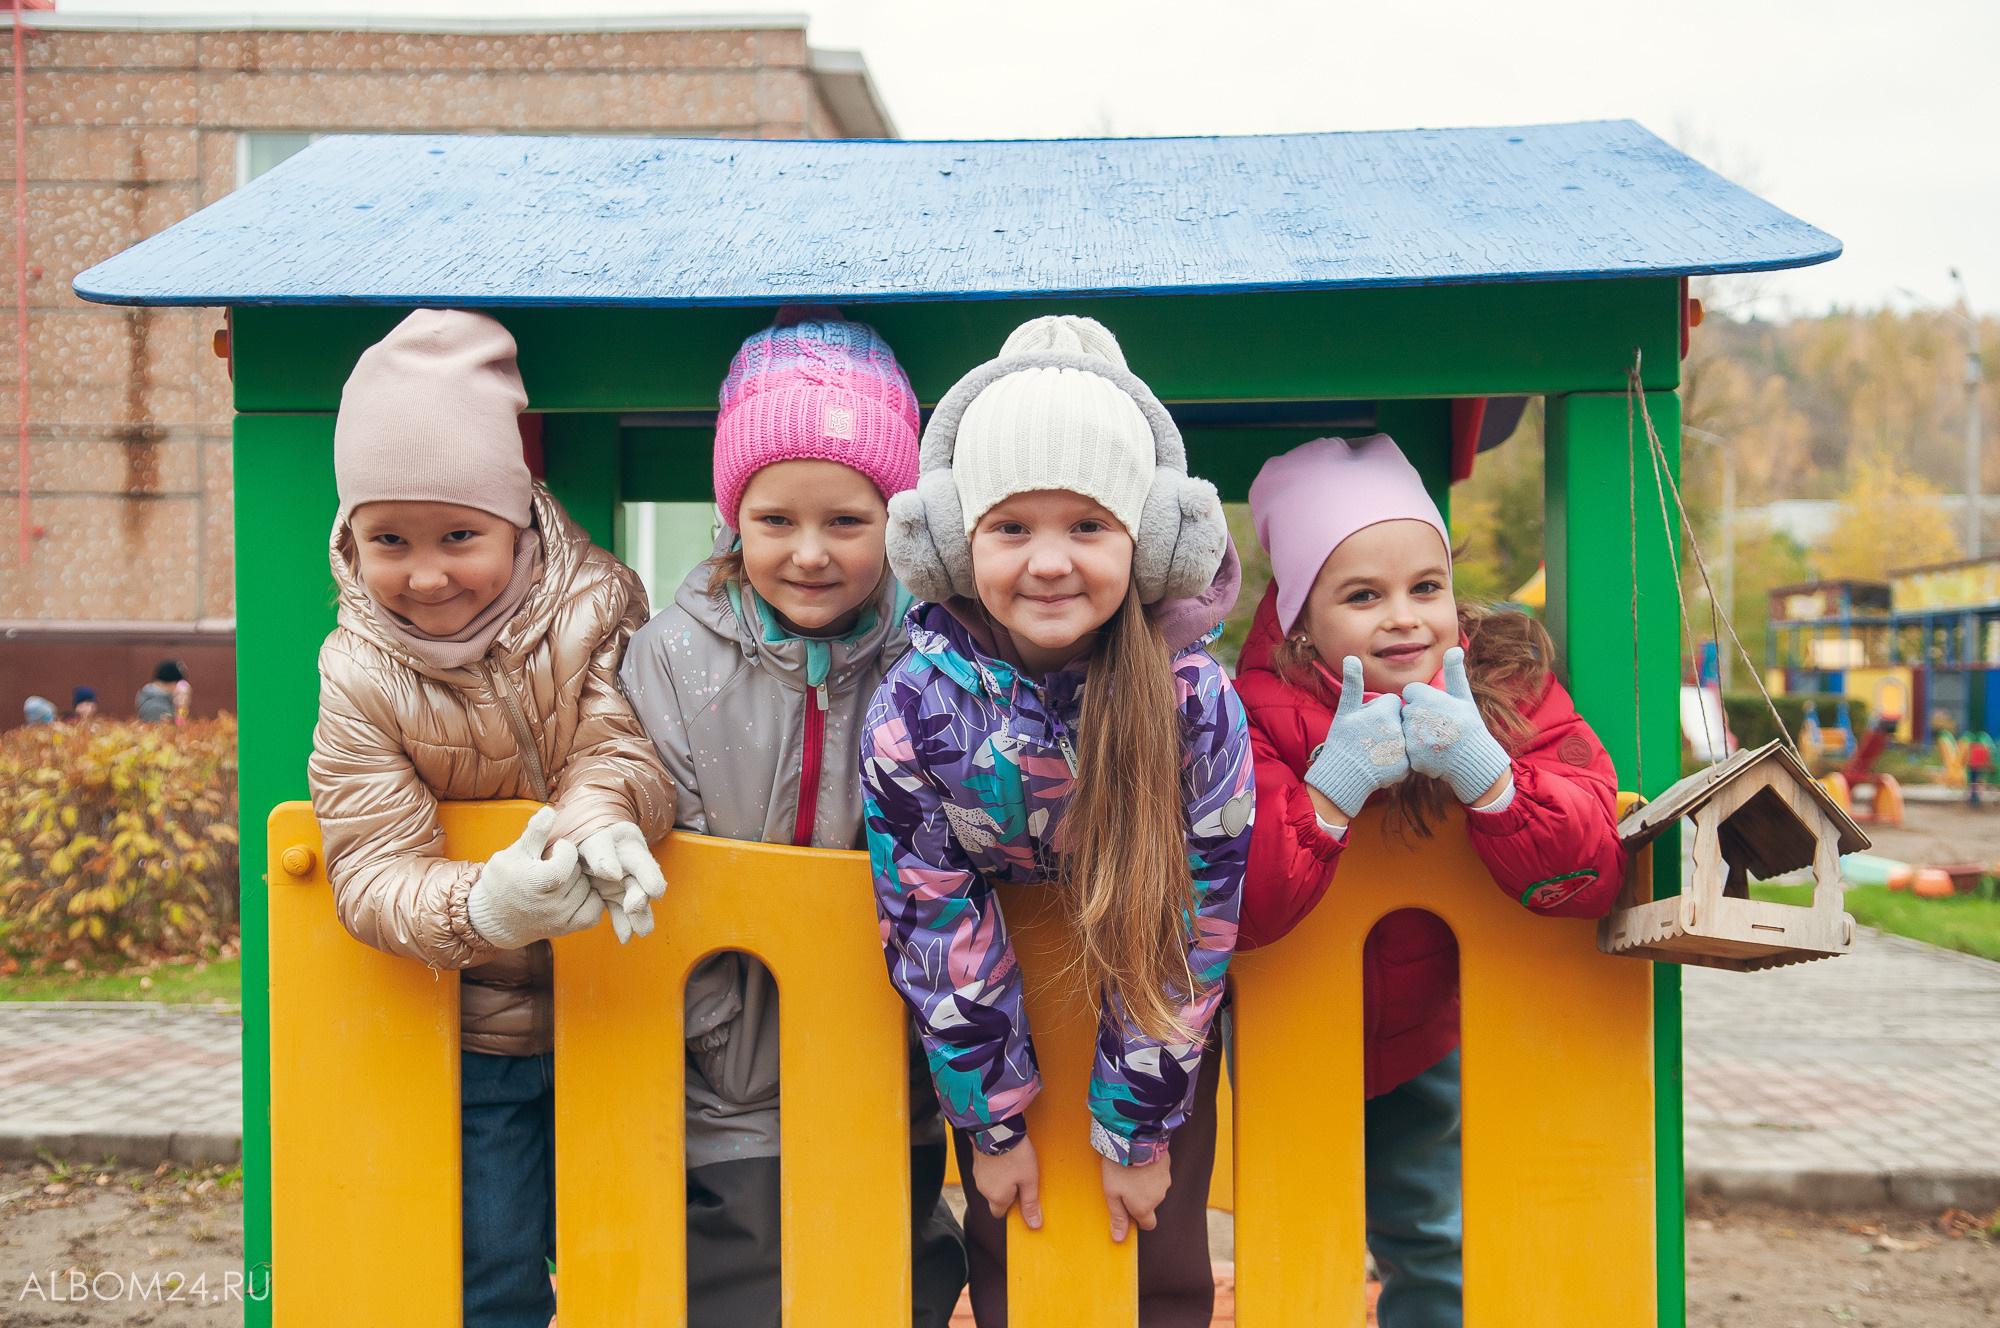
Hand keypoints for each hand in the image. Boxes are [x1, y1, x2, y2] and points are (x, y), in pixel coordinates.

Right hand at [466, 807, 603, 949]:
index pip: (569, 857)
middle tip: (553, 868)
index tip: (553, 851)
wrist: (495, 917)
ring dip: (580, 882)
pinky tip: (574, 894)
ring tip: (560, 882)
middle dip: (570, 866)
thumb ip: (534, 832)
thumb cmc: (503, 881)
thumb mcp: (514, 852)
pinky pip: (594, 910)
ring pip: (589, 889)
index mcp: (536, 882)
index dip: (564, 850)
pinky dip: (589, 899)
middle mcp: (551, 905)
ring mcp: (561, 919)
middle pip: (579, 873)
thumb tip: (549, 811)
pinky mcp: (568, 929)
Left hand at [578, 822, 667, 943]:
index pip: (643, 863)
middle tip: (634, 909)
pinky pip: (620, 912)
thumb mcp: (594, 838)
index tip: (655, 891)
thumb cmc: (590, 835)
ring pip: (635, 903)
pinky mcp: (614, 896)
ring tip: (641, 932)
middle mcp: (633, 868)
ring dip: (638, 918)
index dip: (650, 877)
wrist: (582, 841)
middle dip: (641, 899)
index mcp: (631, 848)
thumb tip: (613, 874)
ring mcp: (624, 884)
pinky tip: (624, 937)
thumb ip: (601, 854)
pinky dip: (623, 925)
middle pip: (641, 885)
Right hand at [970, 1136, 1041, 1230]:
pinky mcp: (976, 1161)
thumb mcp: (1029, 1180)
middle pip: (995, 1198)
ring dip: (1000, 1178)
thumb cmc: (1015, 1154)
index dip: (1012, 1206)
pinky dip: (994, 1167)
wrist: (997, 1127)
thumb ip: (1030, 1203)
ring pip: (990, 1184)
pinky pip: (986, 1171)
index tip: (1021, 1195)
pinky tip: (1004, 1156)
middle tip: (1020, 1176)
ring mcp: (977, 1174)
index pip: (1000, 1213)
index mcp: (996, 1197)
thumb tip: (1034, 1224)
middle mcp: (983, 1189)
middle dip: (1007, 1191)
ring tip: (1013, 1163)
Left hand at [1101, 1153, 1171, 1242]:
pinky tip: (1140, 1160)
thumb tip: (1119, 1238)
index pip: (1148, 1224)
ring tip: (1130, 1169)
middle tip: (1124, 1184)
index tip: (1128, 1209)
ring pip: (1155, 1188)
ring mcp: (1165, 1180)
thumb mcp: (1112, 1193)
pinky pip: (1159, 1173)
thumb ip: (1117, 1217)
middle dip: (1140, 1198)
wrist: (1135, 1138)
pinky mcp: (1167, 1165)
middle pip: (1151, 1204)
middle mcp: (1159, 1197)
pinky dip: (1151, 1170)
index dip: (1138, 1220)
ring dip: (1146, 1183)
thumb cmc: (1119, 1168)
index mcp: (1144, 1207)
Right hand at [1303, 656, 1409, 817]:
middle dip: (1390, 726)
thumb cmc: (1341, 741)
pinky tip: (1380, 764)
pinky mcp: (1405, 767)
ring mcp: (1403, 748)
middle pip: (1401, 719)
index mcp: (1385, 710)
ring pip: (1405, 738)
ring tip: (1374, 752)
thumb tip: (1351, 657)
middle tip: (1370, 739)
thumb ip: (1352, 684)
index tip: (1368, 722)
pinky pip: (1406, 758)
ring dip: (1394, 743)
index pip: (1394, 702)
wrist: (1341, 776)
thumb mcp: (1345, 711)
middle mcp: (1398, 728)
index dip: (1382, 710)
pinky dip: (1396, 761)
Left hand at [1401, 646, 1511, 804]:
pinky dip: (1417, 751)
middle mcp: (1415, 717)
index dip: (1422, 698)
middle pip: (1405, 710)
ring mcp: (1412, 738)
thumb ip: (1454, 672)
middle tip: (1437, 725)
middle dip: (1417, 716)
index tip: (1435, 707)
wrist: (1475, 760)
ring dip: (1416, 733)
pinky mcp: (1411, 756)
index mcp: (1426, 698)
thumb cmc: (1469, 725)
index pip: (1410, 691)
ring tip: (1436, 738)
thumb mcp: (1464, 697)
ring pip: (1404, 729)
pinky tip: (1432, 752)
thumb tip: (1455, 648)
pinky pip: (1406, 749)